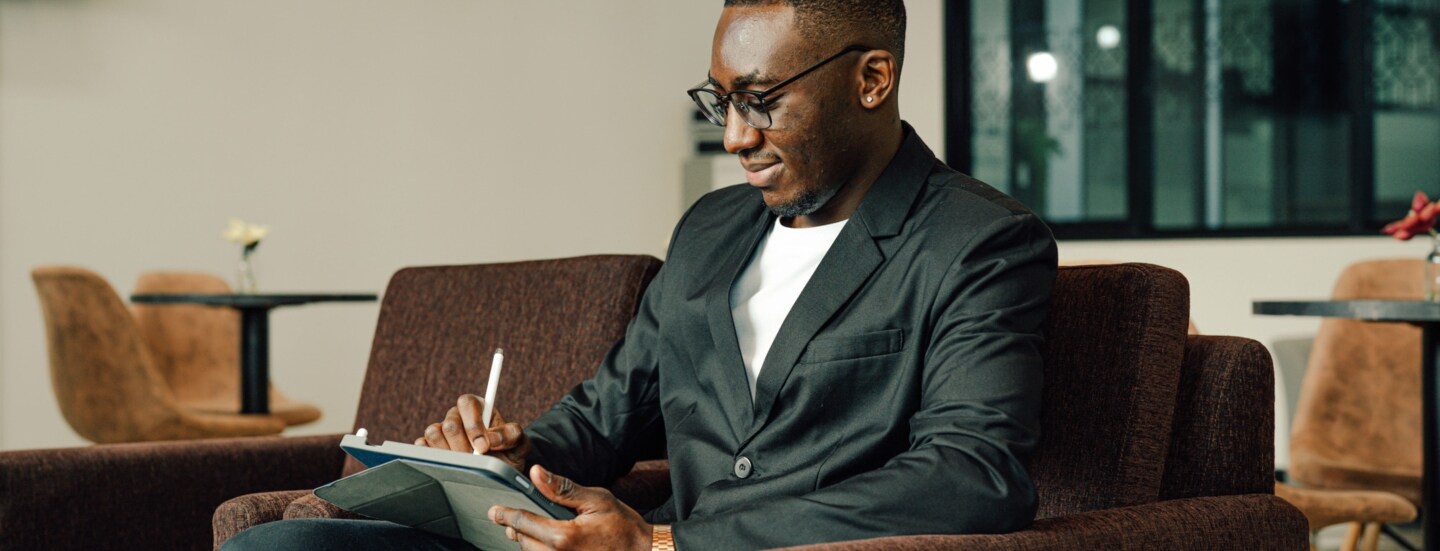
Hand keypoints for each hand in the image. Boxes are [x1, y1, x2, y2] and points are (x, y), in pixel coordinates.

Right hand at [414, 394, 529, 472]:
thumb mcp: (519, 443)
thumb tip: (491, 440)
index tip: (483, 447)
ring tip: (466, 463)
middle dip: (464, 446)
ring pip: (433, 434)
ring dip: (450, 453)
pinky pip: (421, 447)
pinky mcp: (428, 447)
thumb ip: (510, 435)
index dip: (473, 425)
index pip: (466, 403)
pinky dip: (434, 458)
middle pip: (449, 424)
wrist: (500, 472)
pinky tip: (451, 465)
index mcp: (477, 408)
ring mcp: (441, 432)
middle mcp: (457, 416)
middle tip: (476, 460)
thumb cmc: (509, 453)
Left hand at [490, 464, 652, 550]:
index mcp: (563, 536)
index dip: (505, 515)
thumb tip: (535, 473)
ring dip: (526, 541)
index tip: (494, 511)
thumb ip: (562, 489)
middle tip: (507, 518)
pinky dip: (540, 550)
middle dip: (515, 529)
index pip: (523, 523)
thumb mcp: (596, 499)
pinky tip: (545, 542)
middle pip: (523, 541)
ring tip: (524, 530)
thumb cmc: (624, 526)